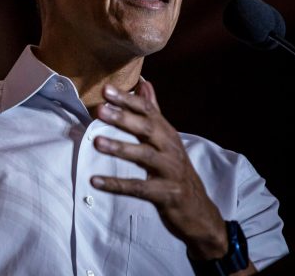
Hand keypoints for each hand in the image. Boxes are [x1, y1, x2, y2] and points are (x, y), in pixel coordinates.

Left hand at [90, 80, 227, 258]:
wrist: (199, 211)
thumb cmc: (176, 171)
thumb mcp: (167, 140)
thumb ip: (154, 112)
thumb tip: (144, 83)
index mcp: (168, 134)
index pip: (148, 111)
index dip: (128, 99)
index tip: (106, 89)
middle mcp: (171, 149)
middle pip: (147, 129)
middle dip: (123, 118)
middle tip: (100, 109)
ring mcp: (170, 171)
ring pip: (144, 156)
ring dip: (120, 148)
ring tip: (96, 142)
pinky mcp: (165, 194)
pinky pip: (138, 188)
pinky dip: (116, 184)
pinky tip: (95, 181)